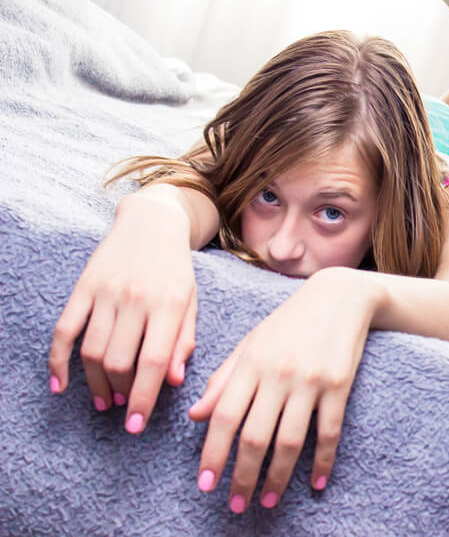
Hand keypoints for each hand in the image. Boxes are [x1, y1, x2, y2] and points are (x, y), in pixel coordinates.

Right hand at [49, 193, 196, 431]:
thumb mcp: (191, 301)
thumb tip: (173, 382)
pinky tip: (60, 384)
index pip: (154, 361)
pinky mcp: (83, 287)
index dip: (144, 397)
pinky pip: (64, 329)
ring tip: (102, 399)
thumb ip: (184, 340)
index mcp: (170, 304)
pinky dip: (57, 360)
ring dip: (93, 383)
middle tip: (121, 406)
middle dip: (118, 392)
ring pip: (91, 350)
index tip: (136, 425)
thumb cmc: (176, 270)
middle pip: (119, 360)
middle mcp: (136, 298)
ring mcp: (106, 292)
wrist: (151, 223)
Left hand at [188, 267, 380, 511]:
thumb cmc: (289, 322)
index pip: (224, 416)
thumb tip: (196, 417)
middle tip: (235, 505)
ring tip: (268, 501)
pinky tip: (316, 482)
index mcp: (251, 363)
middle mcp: (278, 373)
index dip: (212, 453)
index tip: (205, 484)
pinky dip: (322, 460)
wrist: (339, 297)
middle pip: (255, 436)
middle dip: (243, 476)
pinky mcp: (339, 385)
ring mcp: (310, 380)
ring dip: (277, 478)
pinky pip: (328, 432)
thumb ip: (222, 379)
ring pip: (289, 441)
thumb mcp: (251, 343)